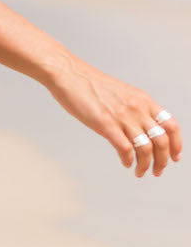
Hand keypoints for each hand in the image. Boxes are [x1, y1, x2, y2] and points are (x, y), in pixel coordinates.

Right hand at [45, 59, 180, 177]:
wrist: (70, 75)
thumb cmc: (90, 85)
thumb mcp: (122, 94)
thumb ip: (134, 109)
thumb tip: (140, 127)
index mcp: (143, 100)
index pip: (170, 125)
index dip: (176, 144)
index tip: (174, 157)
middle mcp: (137, 108)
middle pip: (162, 141)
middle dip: (162, 161)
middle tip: (157, 171)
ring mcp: (122, 117)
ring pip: (146, 148)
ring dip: (146, 165)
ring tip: (140, 172)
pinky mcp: (106, 124)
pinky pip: (125, 149)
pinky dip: (128, 160)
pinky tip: (125, 163)